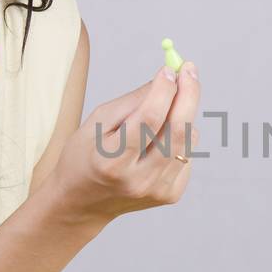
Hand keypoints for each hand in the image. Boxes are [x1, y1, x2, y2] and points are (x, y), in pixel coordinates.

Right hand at [45, 62, 201, 227]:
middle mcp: (138, 180)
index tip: (170, 69)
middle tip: (189, 71)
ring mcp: (157, 190)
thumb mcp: (97, 122)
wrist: (81, 203)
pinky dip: (179, 139)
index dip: (164, 90)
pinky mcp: (170, 195)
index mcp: (113, 161)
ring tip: (163, 110)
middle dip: (188, 94)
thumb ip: (133, 101)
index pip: (149, 119)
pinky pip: (187, 155)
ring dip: (182, 116)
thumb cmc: (85, 156)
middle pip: (178, 131)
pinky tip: (158, 142)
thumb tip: (167, 78)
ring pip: (187, 141)